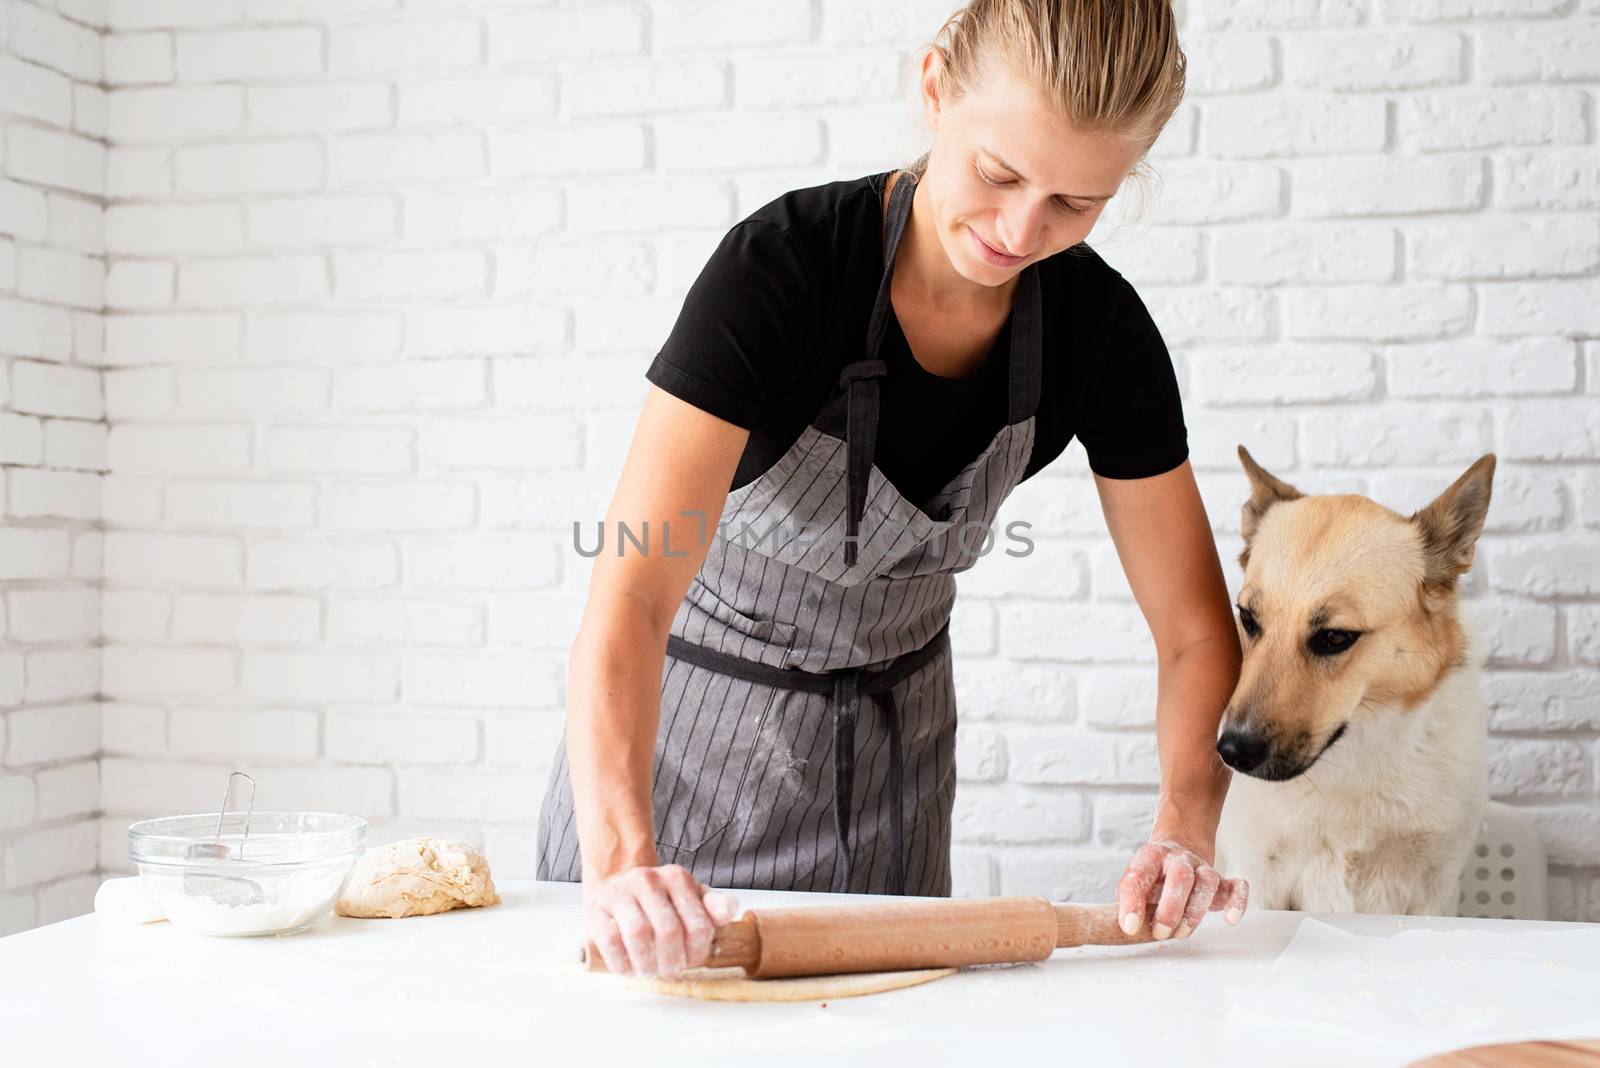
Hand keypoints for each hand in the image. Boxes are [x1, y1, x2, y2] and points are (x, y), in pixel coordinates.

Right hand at [583, 863, 739, 976]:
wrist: (615, 884)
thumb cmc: (659, 899)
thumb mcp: (691, 898)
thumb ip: (713, 906)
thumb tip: (729, 911)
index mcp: (676, 878)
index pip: (697, 922)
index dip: (697, 951)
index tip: (691, 961)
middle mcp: (647, 880)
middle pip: (668, 931)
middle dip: (672, 961)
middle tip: (670, 970)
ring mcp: (620, 894)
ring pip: (638, 935)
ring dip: (648, 964)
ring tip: (650, 970)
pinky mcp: (597, 912)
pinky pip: (611, 943)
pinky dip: (623, 964)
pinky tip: (630, 968)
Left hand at [1116, 836, 1247, 940]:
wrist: (1180, 849)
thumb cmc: (1155, 873)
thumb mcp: (1135, 880)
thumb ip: (1129, 900)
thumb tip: (1128, 926)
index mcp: (1152, 856)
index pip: (1139, 874)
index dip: (1133, 901)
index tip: (1130, 926)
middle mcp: (1179, 859)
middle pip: (1180, 876)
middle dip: (1171, 907)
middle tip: (1161, 933)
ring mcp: (1203, 868)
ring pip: (1207, 882)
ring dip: (1195, 911)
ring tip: (1182, 934)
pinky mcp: (1223, 881)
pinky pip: (1237, 887)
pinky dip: (1237, 902)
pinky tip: (1230, 919)